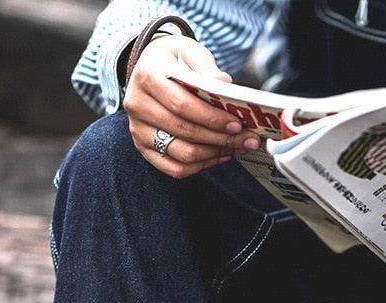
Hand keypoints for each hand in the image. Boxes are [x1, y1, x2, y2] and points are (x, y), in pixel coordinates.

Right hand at [123, 34, 260, 178]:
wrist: (151, 68)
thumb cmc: (174, 60)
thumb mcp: (189, 51)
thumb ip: (206, 66)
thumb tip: (223, 83)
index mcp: (147, 76)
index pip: (181, 104)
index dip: (211, 118)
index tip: (237, 123)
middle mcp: (138, 105)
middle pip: (184, 131)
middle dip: (220, 138)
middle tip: (247, 139)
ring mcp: (138, 130)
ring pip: (182, 154)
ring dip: (214, 154)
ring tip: (236, 146)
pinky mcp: (144, 149)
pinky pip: (176, 169)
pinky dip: (202, 166)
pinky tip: (220, 155)